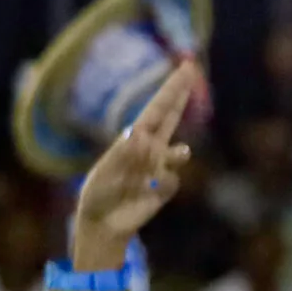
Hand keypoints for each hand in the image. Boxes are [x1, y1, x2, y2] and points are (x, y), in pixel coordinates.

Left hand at [72, 63, 199, 272]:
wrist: (102, 223)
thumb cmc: (99, 194)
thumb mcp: (106, 172)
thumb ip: (126, 154)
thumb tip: (145, 136)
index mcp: (134, 138)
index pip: (158, 109)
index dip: (172, 89)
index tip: (185, 67)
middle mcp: (150, 148)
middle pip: (170, 117)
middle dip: (180, 94)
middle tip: (192, 68)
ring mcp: (159, 168)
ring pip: (176, 154)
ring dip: (172, 156)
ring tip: (169, 159)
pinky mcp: (165, 189)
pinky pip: (172, 181)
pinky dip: (163, 184)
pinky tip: (150, 190)